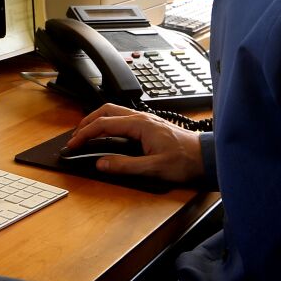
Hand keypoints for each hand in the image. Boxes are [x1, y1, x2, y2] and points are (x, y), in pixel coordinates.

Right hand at [67, 103, 203, 182]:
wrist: (207, 157)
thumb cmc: (186, 161)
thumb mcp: (154, 169)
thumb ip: (126, 166)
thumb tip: (102, 164)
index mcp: (140, 125)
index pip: (104, 124)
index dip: (85, 134)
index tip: (73, 144)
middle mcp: (142, 118)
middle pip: (106, 111)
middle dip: (87, 122)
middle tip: (75, 137)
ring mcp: (146, 121)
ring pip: (114, 112)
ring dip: (97, 121)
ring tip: (87, 134)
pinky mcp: (150, 126)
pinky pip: (123, 119)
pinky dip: (109, 124)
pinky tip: (108, 135)